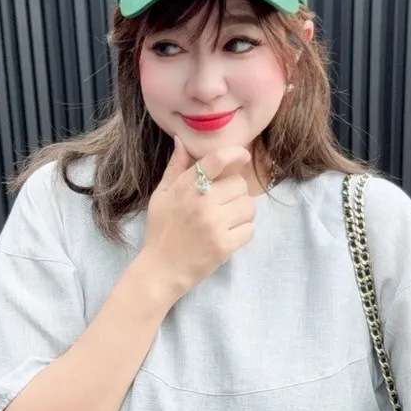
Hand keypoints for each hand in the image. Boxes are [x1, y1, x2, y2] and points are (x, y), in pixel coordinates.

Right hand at [139, 139, 256, 302]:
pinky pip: (249, 229)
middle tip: (225, 203)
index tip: (242, 156)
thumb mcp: (161, 195)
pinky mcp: (225, 246)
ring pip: (248, 207)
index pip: (217, 160)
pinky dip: (243, 232)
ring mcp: (215, 225)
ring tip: (228, 219)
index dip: (235, 154)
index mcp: (186, 187)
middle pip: (239, 185)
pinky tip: (229, 234)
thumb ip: (175, 168)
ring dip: (243, 212)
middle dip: (236, 192)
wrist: (160, 270)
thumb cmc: (160, 230)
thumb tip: (182, 141)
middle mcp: (202, 203)